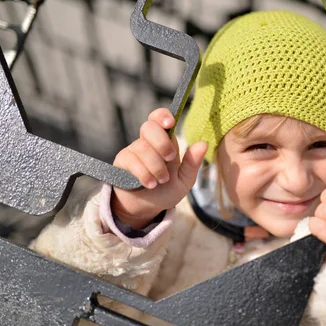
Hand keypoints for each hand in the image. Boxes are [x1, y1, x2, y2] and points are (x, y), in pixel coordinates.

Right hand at [112, 108, 207, 228]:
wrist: (146, 209)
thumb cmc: (166, 191)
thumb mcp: (184, 180)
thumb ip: (192, 163)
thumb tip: (204, 143)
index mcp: (164, 142)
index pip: (159, 119)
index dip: (163, 116)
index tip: (170, 124)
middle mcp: (147, 143)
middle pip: (149, 127)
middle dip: (162, 142)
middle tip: (170, 158)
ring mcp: (133, 151)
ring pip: (143, 148)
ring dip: (156, 166)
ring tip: (161, 180)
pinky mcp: (121, 162)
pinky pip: (131, 160)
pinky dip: (144, 173)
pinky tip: (150, 184)